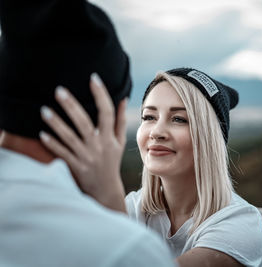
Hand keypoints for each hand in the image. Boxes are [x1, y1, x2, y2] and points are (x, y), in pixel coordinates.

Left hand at [40, 73, 127, 212]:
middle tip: (59, 90)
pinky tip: (42, 134)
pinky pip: (63, 154)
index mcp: (110, 137)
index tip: (93, 78)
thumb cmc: (112, 161)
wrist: (106, 189)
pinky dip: (53, 145)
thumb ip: (120, 121)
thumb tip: (123, 99)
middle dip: (72, 106)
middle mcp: (99, 145)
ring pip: (70, 138)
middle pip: (85, 123)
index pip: (107, 113)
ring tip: (43, 109)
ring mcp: (86, 156)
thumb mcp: (120, 142)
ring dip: (57, 124)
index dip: (101, 95)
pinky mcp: (76, 166)